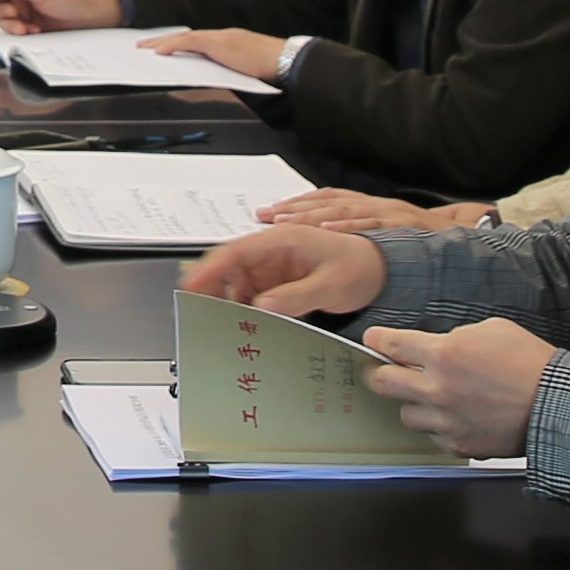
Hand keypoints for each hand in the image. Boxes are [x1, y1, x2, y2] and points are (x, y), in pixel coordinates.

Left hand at [146, 26, 292, 83]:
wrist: (285, 61)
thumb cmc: (272, 70)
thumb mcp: (245, 73)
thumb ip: (228, 74)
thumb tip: (215, 86)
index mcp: (228, 43)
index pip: (197, 42)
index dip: (179, 44)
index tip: (164, 49)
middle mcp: (222, 37)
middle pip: (186, 37)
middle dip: (164, 40)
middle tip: (144, 46)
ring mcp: (220, 38)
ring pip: (184, 38)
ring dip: (162, 42)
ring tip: (144, 48)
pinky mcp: (219, 43)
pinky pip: (190, 42)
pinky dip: (173, 46)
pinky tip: (159, 52)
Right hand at [179, 221, 386, 316]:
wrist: (379, 272)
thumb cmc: (359, 267)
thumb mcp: (331, 284)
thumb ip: (297, 296)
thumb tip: (262, 305)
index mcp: (282, 241)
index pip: (235, 252)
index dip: (209, 268)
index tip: (190, 285)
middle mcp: (271, 253)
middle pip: (228, 269)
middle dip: (210, 289)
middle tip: (194, 313)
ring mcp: (272, 270)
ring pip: (236, 285)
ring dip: (226, 304)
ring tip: (216, 327)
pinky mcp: (277, 285)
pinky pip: (251, 298)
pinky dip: (242, 312)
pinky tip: (240, 328)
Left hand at [265, 186, 466, 229]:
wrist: (463, 237)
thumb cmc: (421, 238)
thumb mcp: (386, 232)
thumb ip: (359, 233)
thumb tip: (322, 242)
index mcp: (370, 205)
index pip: (326, 199)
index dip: (296, 204)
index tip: (269, 212)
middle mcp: (376, 204)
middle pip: (328, 202)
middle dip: (294, 209)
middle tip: (267, 216)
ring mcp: (389, 213)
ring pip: (344, 210)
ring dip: (312, 216)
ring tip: (285, 221)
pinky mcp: (402, 226)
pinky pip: (372, 225)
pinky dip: (348, 227)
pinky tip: (327, 231)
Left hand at [353, 315, 555, 455]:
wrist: (558, 404)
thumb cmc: (531, 363)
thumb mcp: (492, 329)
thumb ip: (456, 337)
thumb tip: (436, 346)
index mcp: (445, 353)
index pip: (391, 344)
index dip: (378, 340)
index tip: (374, 341)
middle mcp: (438, 389)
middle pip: (383, 383)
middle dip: (379, 374)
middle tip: (383, 372)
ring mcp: (446, 421)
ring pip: (405, 415)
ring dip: (413, 404)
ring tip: (429, 399)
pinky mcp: (459, 445)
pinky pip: (434, 437)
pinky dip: (439, 428)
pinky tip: (455, 418)